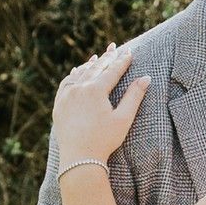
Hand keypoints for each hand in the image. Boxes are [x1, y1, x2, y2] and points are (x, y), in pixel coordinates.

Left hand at [54, 43, 148, 168]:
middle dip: (106, 57)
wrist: (79, 158)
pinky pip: (66, 84)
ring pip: (80, 74)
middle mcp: (79, 88)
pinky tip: (77, 72)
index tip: (129, 51)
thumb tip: (146, 78)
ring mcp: (66, 95)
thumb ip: (134, 96)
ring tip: (97, 57)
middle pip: (96, 68)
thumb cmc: (104, 140)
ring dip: (90, 64)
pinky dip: (73, 75)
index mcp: (96, 90)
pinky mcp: (59, 104)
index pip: (112, 71)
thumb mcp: (123, 118)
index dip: (122, 61)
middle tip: (113, 46)